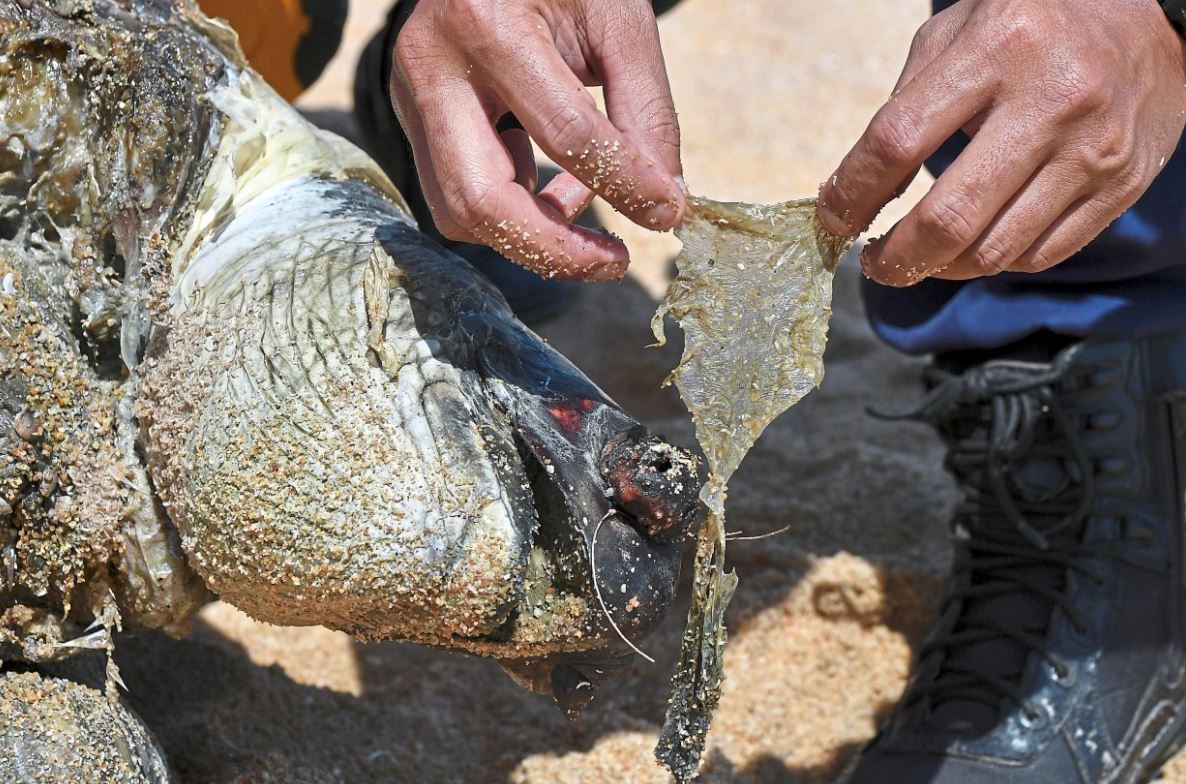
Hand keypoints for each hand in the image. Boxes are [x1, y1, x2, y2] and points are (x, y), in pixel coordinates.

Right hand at [390, 0, 685, 280]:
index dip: (626, 185)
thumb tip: (664, 204)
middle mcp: (431, 66)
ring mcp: (409, 98)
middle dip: (555, 249)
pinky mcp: (411, 121)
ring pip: (459, 212)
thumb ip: (645, 109)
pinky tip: (550, 180)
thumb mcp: (617, 20)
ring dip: (531, 234)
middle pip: (481, 199)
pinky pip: (456, 196)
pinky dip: (510, 209)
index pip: (566, 135)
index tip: (669, 211)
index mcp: (488, 22)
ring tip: (584, 205)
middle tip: (614, 261)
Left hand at [817, 0, 1185, 285]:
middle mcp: (1050, 102)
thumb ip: (906, 104)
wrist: (1149, 16)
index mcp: (996, 50)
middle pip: (950, 217)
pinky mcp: (1121, 186)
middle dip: (896, 257)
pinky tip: (976, 244)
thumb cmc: (1030, 28)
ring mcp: (1092, 150)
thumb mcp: (958, 34)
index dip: (851, 193)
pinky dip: (994, 261)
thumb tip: (854, 190)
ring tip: (919, 256)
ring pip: (993, 251)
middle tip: (874, 263)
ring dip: (940, 267)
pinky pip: (1040, 254)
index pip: (897, 141)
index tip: (831, 220)